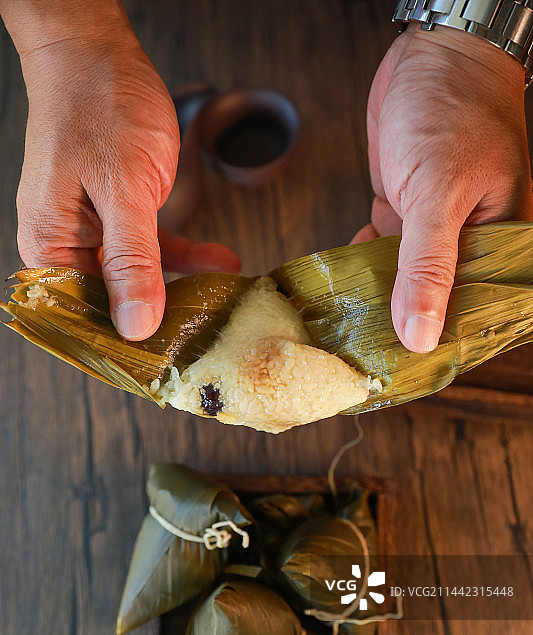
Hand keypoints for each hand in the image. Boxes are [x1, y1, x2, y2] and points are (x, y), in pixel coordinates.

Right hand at [11, 9, 238, 340]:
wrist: (100, 53)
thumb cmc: (98, 107)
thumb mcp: (123, 190)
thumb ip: (133, 261)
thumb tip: (136, 324)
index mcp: (51, 248)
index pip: (85, 318)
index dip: (126, 345)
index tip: (170, 364)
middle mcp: (69, 247)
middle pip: (114, 304)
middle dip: (161, 320)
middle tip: (206, 338)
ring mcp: (95, 233)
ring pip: (140, 280)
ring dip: (183, 287)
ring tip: (223, 300)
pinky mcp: (121, 217)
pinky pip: (154, 249)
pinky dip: (187, 256)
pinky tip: (222, 261)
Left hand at [353, 24, 532, 352]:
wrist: (429, 55)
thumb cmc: (453, 110)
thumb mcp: (439, 194)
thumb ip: (428, 267)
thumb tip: (422, 335)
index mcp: (500, 243)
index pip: (474, 312)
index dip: (442, 345)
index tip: (403, 374)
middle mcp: (469, 242)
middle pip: (436, 301)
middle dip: (402, 326)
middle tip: (364, 360)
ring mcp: (433, 229)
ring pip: (404, 279)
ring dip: (376, 299)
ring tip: (344, 333)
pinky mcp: (403, 212)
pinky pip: (382, 252)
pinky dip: (361, 266)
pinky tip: (339, 285)